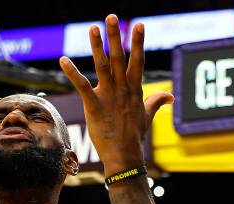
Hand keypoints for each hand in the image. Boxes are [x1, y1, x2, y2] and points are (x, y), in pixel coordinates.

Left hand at [59, 14, 172, 175]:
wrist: (125, 157)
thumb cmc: (134, 138)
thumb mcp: (147, 117)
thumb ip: (156, 102)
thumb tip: (170, 96)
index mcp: (135, 90)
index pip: (137, 61)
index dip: (137, 43)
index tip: (138, 25)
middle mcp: (122, 90)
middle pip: (120, 58)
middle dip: (116, 37)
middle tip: (112, 17)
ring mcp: (109, 97)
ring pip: (103, 66)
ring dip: (97, 47)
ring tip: (93, 28)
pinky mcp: (94, 106)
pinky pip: (82, 86)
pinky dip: (72, 73)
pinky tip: (63, 60)